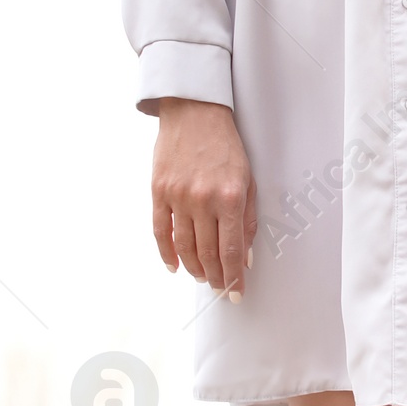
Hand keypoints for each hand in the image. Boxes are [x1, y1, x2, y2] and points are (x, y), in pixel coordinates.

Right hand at [152, 99, 257, 297]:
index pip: (231, 249)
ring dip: (194, 268)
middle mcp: (203, 200)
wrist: (194, 113)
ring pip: (183, 247)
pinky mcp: (159, 192)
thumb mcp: (247, 180)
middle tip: (220, 288)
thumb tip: (244, 256)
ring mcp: (178, 197)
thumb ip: (246, 220)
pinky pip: (161, 231)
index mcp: (229, 197)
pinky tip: (175, 267)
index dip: (233, 276)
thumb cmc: (225, 147)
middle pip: (207, 253)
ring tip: (202, 278)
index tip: (236, 292)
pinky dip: (167, 253)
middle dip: (215, 277)